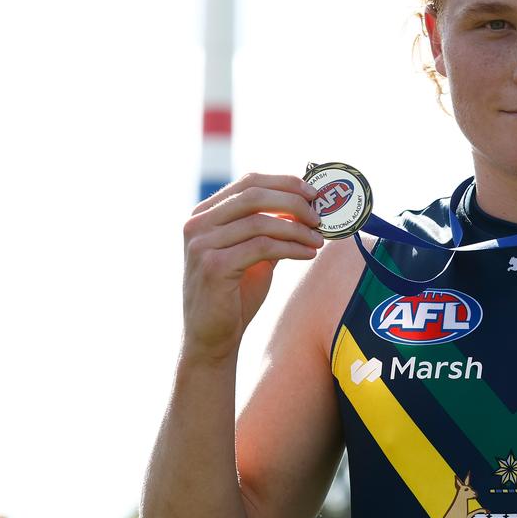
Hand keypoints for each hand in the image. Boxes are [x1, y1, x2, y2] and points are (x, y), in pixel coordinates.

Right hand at [181, 173, 323, 362]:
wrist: (211, 336)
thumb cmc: (235, 293)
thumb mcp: (254, 252)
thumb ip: (272, 227)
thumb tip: (308, 205)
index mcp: (204, 213)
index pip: (248, 182)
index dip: (285, 183)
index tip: (314, 193)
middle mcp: (197, 223)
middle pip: (254, 195)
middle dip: (294, 202)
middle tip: (319, 217)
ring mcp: (202, 244)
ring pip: (261, 221)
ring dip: (297, 229)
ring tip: (319, 240)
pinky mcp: (213, 266)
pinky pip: (262, 247)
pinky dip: (291, 248)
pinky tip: (308, 254)